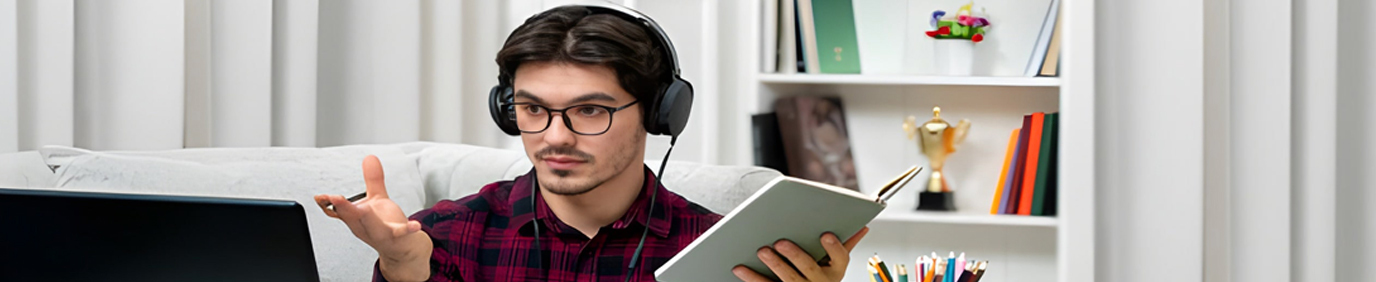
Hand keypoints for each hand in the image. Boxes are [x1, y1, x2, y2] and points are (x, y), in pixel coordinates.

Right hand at [313, 155, 423, 258]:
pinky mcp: (397, 235)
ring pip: (372, 226)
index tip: (319, 198)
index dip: (328, 204)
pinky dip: (408, 229)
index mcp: (355, 219)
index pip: (338, 212)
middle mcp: (365, 227)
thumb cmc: (385, 224)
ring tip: (365, 209)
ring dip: (367, 218)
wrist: (401, 247)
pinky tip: (415, 226)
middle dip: (343, 209)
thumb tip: (369, 157)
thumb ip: (373, 179)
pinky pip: (402, 232)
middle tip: (333, 199)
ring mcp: (380, 232)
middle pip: (352, 218)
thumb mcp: (376, 199)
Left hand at [732, 227, 869, 281]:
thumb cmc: (822, 274)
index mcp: (835, 271)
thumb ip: (845, 244)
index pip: (840, 258)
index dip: (834, 247)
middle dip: (795, 255)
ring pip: (788, 280)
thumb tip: (863, 226)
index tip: (826, 234)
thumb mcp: (835, 263)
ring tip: (761, 250)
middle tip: (780, 241)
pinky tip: (739, 267)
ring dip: (774, 265)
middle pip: (809, 269)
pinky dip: (752, 278)